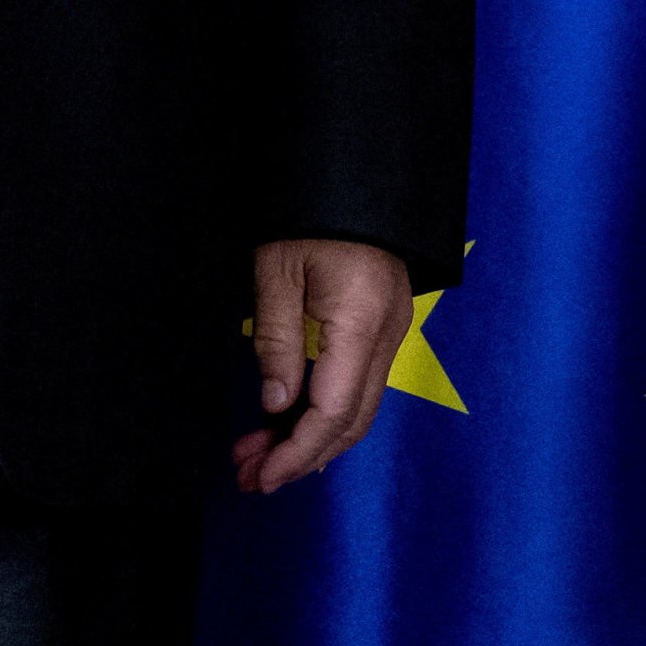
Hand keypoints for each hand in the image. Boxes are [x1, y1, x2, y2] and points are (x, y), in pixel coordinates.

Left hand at [235, 238, 408, 493]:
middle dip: (303, 456)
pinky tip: (293, 418)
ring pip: (360, 406)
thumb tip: (276, 404)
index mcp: (361, 322)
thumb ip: (277, 342)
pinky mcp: (386, 321)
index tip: (261, 476)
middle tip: (252, 476)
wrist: (355, 170)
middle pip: (353, 420)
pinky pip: (362, 383)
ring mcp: (394, 328)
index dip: (297, 452)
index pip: (333, 411)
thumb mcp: (277, 272)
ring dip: (313, 437)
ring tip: (262, 454)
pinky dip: (328, 410)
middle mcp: (388, 333)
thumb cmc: (310, 213)